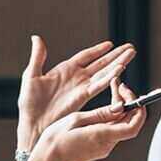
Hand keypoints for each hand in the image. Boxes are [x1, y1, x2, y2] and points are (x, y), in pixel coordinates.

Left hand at [17, 36, 135, 149]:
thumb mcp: (32, 75)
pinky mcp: (84, 96)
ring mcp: (82, 87)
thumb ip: (38, 56)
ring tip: (130, 54)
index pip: (86, 56)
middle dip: (115, 55)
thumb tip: (36, 38)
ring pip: (104, 72)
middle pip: (100, 63)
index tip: (110, 44)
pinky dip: (110, 76)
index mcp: (65, 70)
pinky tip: (120, 68)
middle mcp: (77, 78)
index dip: (98, 50)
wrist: (34, 123)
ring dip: (118, 63)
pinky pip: (100, 84)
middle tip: (130, 48)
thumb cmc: (30, 103)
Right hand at [31, 80, 146, 160]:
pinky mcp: (99, 148)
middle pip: (130, 123)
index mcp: (103, 136)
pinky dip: (113, 116)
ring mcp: (104, 148)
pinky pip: (113, 130)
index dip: (137, 107)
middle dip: (130, 102)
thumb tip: (121, 107)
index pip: (133, 124)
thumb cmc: (56, 140)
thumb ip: (101, 113)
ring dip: (122, 108)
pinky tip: (106, 106)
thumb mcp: (77, 119)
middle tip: (120, 86)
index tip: (127, 91)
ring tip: (114, 90)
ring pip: (122, 125)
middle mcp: (107, 144)